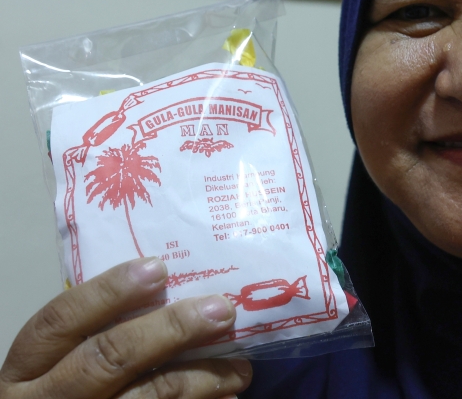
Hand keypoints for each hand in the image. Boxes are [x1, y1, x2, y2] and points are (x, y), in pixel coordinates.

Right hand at [0, 258, 251, 398]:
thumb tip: (168, 287)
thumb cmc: (65, 392)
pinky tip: (226, 398)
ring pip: (144, 397)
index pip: (60, 320)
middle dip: (171, 329)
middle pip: (109, 357)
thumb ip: (96, 330)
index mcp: (28, 367)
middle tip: (221, 310)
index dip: (108, 291)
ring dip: (201, 378)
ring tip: (240, 368)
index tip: (158, 268)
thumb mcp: (60, 362)